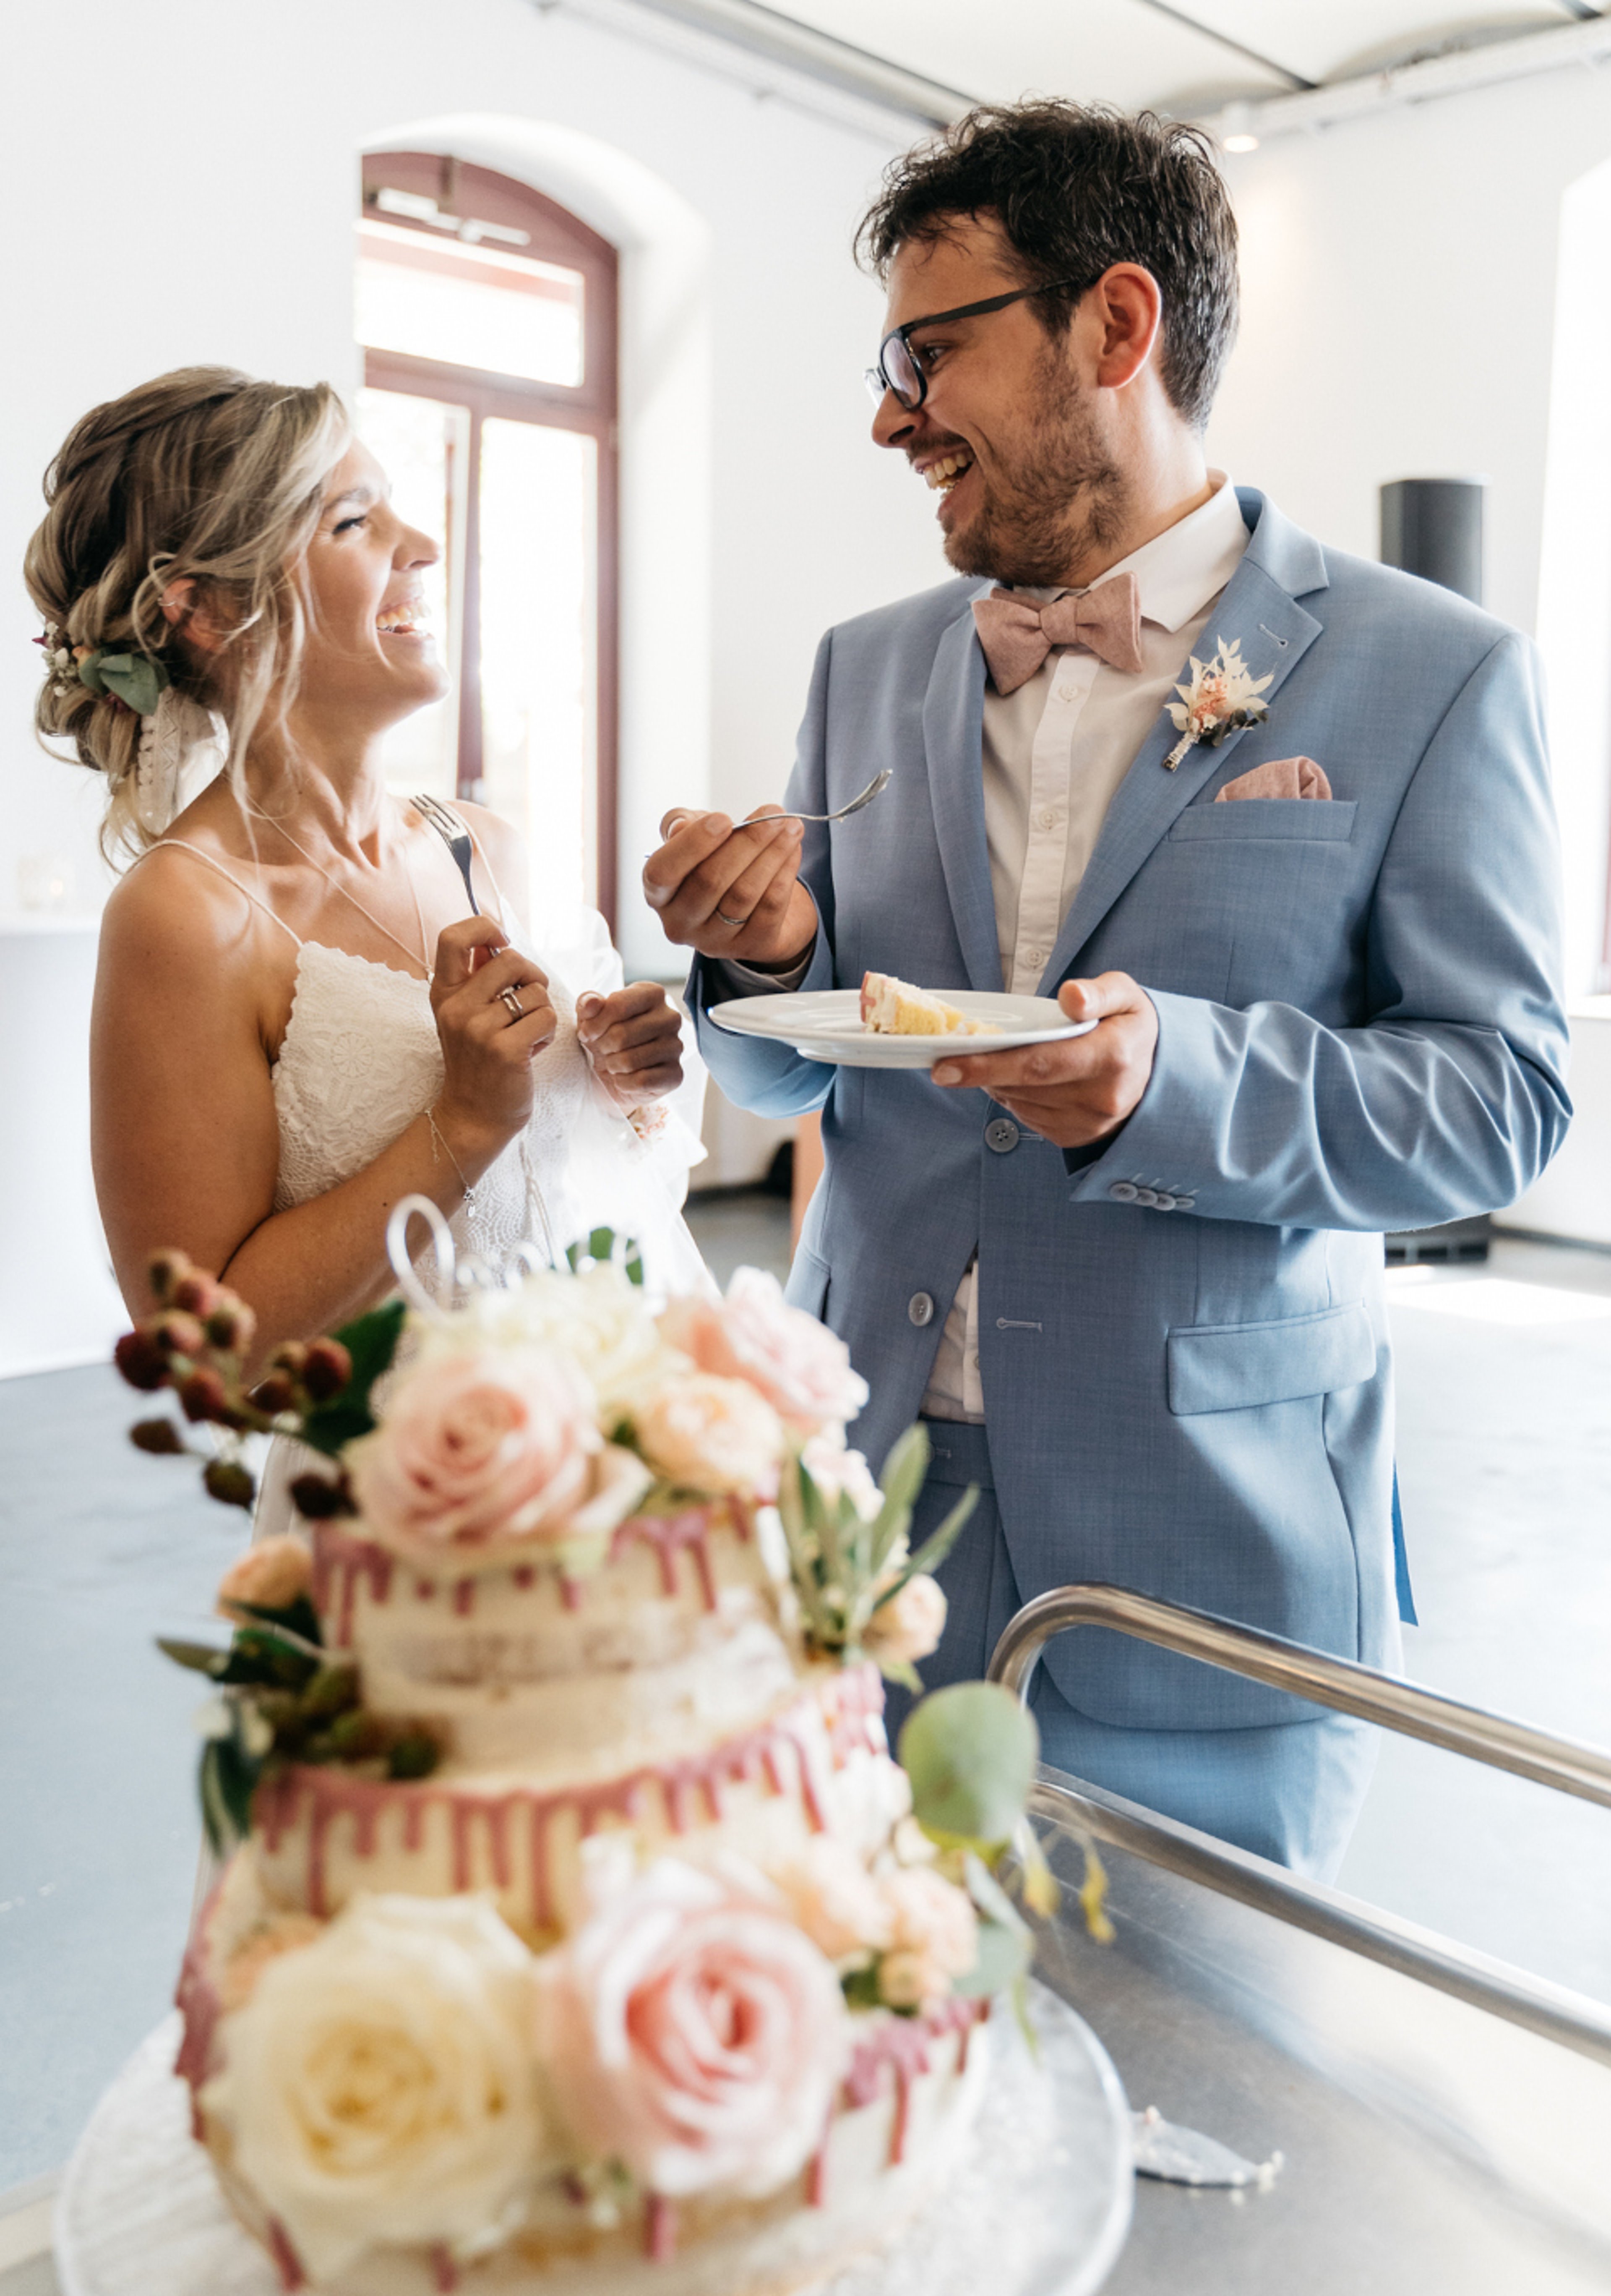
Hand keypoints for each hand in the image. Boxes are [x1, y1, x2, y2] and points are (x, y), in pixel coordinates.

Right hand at [429, 917, 557, 1160]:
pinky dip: (547, 1033)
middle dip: (532, 976)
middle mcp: (456, 1007)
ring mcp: (479, 1029)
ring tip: (525, 1034)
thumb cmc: (477, 1061)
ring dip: (541, 1011)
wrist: (473, 1115)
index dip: (484, 927)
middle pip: (511, 959)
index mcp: (443, 993)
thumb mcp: (464, 1015)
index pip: (453, 937)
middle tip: (529, 1000)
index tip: (501, 942)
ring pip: (535, 991)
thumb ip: (476, 978)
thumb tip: (494, 939)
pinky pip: (545, 1017)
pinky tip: (530, 1051)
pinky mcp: (505, 1049)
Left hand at [577, 983, 684, 1110]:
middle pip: (622, 1035)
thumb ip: (588, 1003)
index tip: (586, 1033)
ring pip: (630, 1060)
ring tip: (614, 1063)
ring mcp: (676, 1046)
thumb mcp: (589, 1016)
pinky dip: (624, 1083)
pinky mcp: (676, 1074)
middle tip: (603, 1050)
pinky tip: (624, 1078)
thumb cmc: (604, 1038)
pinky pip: (642, 1081)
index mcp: (652, 994)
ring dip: (612, 1066)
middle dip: (603, 1047)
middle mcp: (670, 1017)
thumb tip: (591, 1002)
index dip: (594, 1024)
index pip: (619, 1005)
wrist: (611, 1074)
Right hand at [642, 805, 817, 965]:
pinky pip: (770, 907)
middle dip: (747, 842)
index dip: (692, 845)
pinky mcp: (750, 946)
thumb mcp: (690, 837)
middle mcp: (680, 923)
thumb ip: (679, 824)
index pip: (662, 873)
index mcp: (658, 895)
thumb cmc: (712, 860)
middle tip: (774, 814)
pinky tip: (794, 849)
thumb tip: (681, 827)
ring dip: (773, 854)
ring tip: (790, 827)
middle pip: (710, 881)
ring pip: (744, 894)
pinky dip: (785, 874)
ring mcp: (715, 940)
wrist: (749, 901)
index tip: (724, 818)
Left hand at [930, 974, 1158, 1149]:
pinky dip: (1014, 1098)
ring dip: (997, 1084)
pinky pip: (1027, 1118)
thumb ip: (1098, 992)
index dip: (989, 1066)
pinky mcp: (1075, 1138)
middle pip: (1023, 1086)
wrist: (1156, 1070)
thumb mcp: (1125, 995)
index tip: (946, 1066)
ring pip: (1020, 1103)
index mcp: (1111, 1058)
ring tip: (996, 1061)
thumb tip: (1071, 997)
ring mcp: (1088, 1124)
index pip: (1040, 1063)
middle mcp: (1102, 1098)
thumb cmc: (1128, 1025)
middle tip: (945, 1064)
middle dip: (981, 1074)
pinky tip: (1018, 1080)